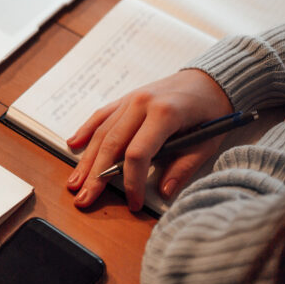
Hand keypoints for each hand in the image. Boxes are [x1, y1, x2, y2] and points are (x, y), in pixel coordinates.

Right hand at [65, 69, 231, 210]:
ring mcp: (130, 99)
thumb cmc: (210, 112)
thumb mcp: (206, 143)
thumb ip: (184, 168)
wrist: (208, 80)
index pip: (137, 154)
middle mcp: (142, 104)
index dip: (132, 182)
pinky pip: (101, 115)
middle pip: (112, 144)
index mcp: (164, 114)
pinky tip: (73, 145)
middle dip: (96, 175)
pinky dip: (86, 130)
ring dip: (86, 160)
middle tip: (84, 199)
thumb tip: (164, 192)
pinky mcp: (125, 98)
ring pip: (102, 132)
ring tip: (74, 183)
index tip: (133, 203)